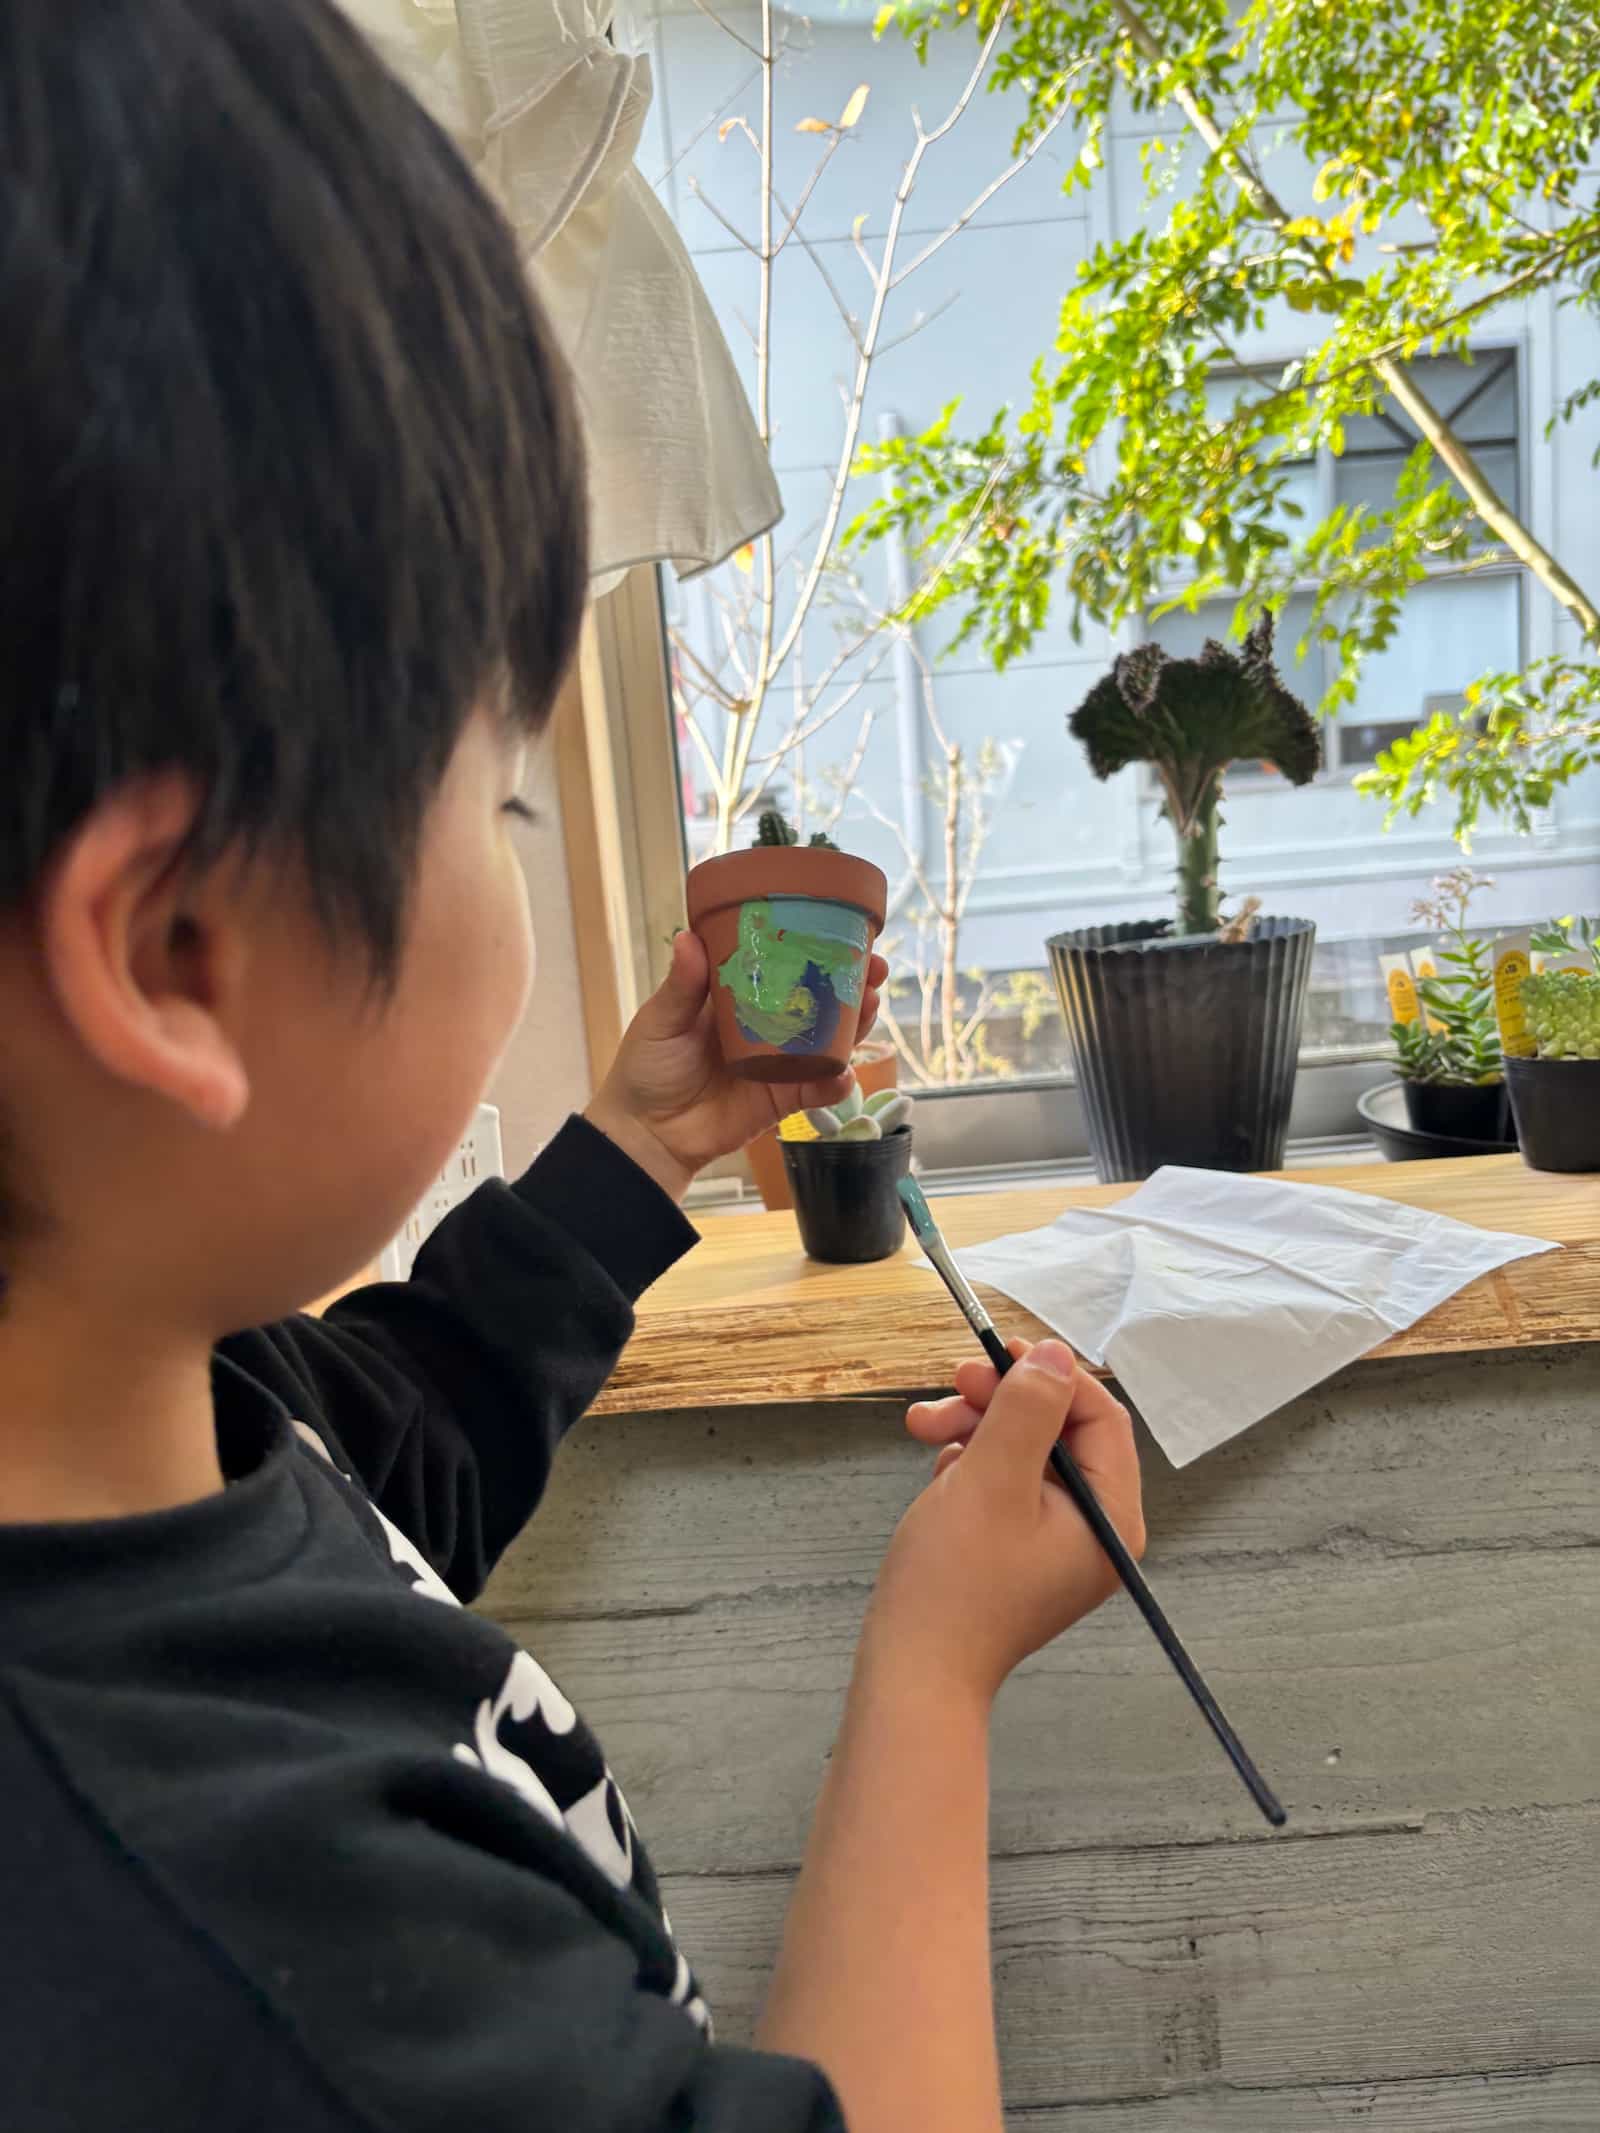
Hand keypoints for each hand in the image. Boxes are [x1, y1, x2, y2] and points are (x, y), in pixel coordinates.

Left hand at [584, 929, 888, 1202]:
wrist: (647, 1133)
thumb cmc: (647, 1069)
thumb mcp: (661, 1021)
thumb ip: (681, 986)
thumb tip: (688, 938)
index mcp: (738, 997)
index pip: (783, 964)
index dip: (814, 947)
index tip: (841, 930)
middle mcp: (766, 1026)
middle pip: (818, 999)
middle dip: (851, 983)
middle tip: (872, 968)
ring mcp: (779, 1063)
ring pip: (829, 1041)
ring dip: (855, 1024)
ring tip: (870, 1004)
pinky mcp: (783, 1099)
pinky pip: (819, 1089)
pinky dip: (836, 1082)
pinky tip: (844, 1072)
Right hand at [868, 1339, 1144, 1706]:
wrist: (913, 1673)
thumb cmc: (954, 1585)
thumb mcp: (991, 1479)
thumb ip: (1028, 1410)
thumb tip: (1055, 1355)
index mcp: (1111, 1517)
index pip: (1099, 1417)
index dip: (1050, 1375)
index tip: (998, 1351)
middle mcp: (1096, 1530)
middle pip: (1060, 1430)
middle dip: (1001, 1401)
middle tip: (953, 1384)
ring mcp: (1058, 1543)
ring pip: (1025, 1451)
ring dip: (975, 1427)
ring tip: (924, 1427)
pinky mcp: (1021, 1551)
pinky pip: (1005, 1483)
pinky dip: (970, 1464)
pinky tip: (939, 1471)